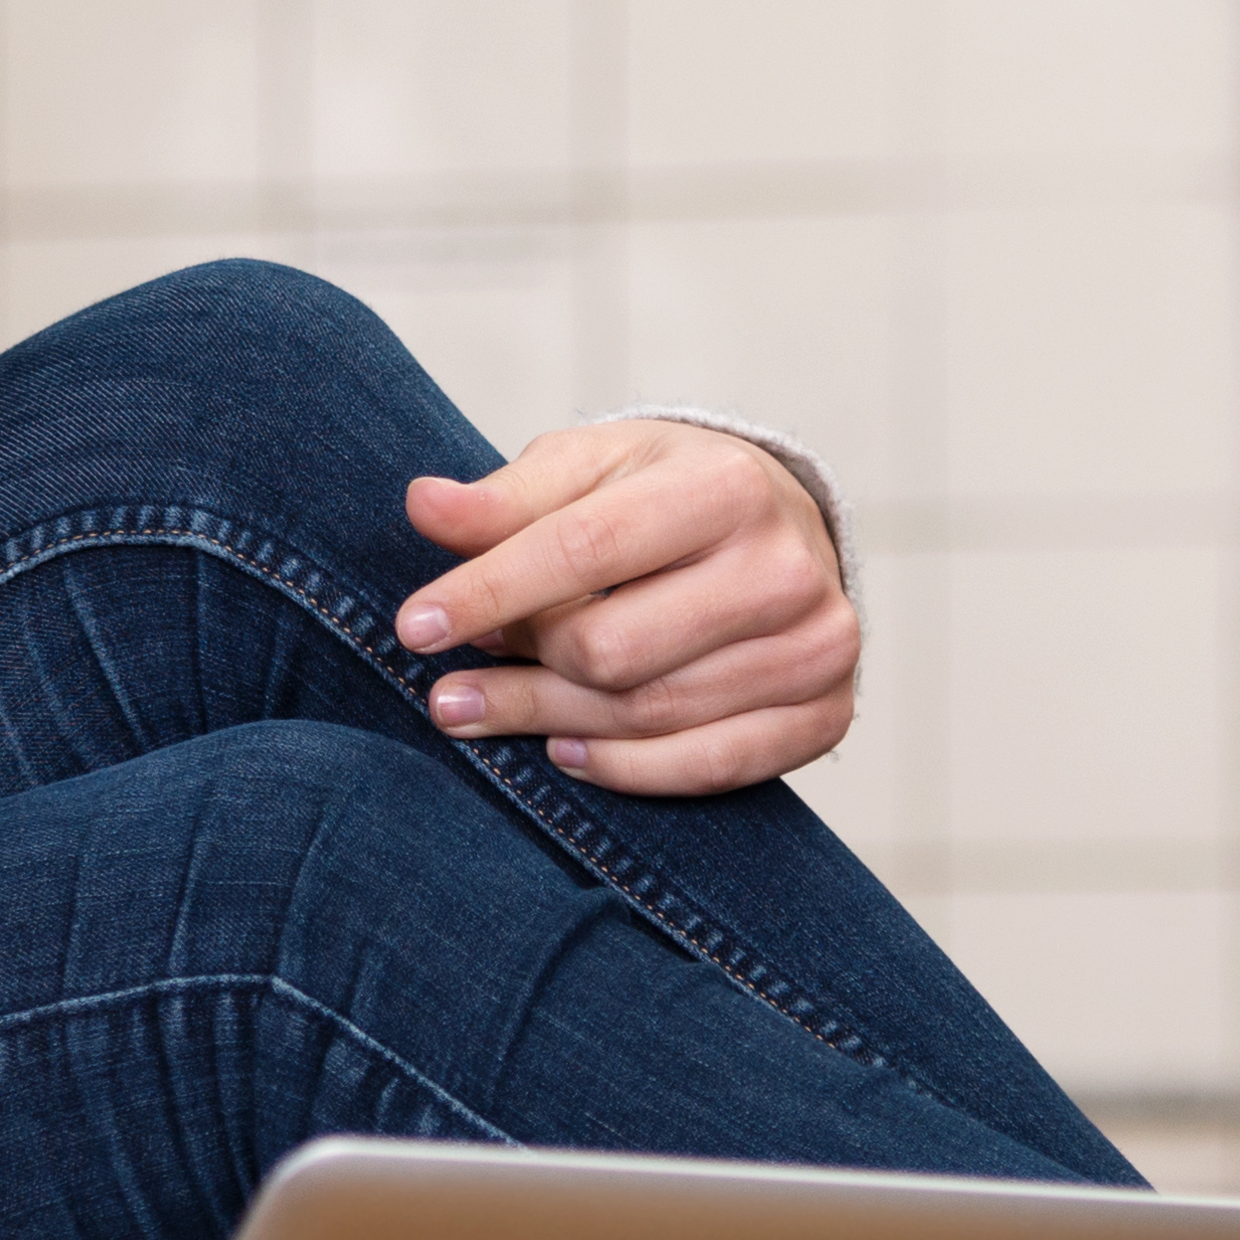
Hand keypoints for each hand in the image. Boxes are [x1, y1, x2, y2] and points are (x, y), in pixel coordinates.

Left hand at [390, 423, 857, 795]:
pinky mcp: (825, 715)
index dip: (488, 592)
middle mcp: (787, 568)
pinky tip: (563, 752)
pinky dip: (626, 770)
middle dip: (517, 669)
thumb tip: (424, 506)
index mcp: (725, 486)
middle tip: (450, 683)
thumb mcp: (587, 469)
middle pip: (612, 650)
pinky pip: (710, 767)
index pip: (584, 549)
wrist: (779, 525)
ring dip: (548, 722)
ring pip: (650, 715)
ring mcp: (818, 648)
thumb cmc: (664, 493)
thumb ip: (506, 498)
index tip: (413, 628)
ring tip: (483, 711)